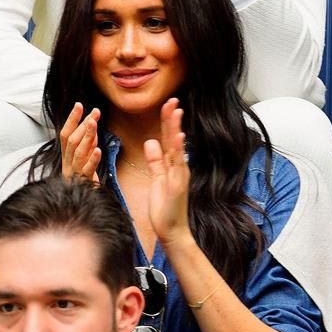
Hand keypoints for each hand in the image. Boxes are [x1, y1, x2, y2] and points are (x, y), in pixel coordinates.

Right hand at [59, 103, 101, 182]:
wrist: (80, 206)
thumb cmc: (84, 181)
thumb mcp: (84, 159)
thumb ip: (87, 143)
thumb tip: (92, 123)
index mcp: (66, 157)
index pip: (65, 134)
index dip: (71, 119)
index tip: (79, 105)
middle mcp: (68, 164)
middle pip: (71, 141)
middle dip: (82, 125)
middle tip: (94, 113)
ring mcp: (75, 173)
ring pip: (77, 152)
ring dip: (86, 136)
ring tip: (93, 123)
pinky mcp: (83, 183)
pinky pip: (87, 170)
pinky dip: (92, 159)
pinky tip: (98, 150)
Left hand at [144, 98, 191, 249]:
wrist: (172, 231)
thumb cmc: (165, 208)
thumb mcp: (157, 179)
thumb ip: (155, 161)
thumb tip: (151, 142)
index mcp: (172, 165)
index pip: (169, 139)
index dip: (168, 122)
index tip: (167, 105)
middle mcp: (179, 168)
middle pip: (175, 139)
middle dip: (172, 119)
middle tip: (172, 100)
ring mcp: (180, 176)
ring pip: (177, 148)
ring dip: (176, 129)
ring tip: (175, 111)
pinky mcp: (178, 185)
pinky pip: (178, 165)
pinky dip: (178, 151)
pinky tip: (178, 138)